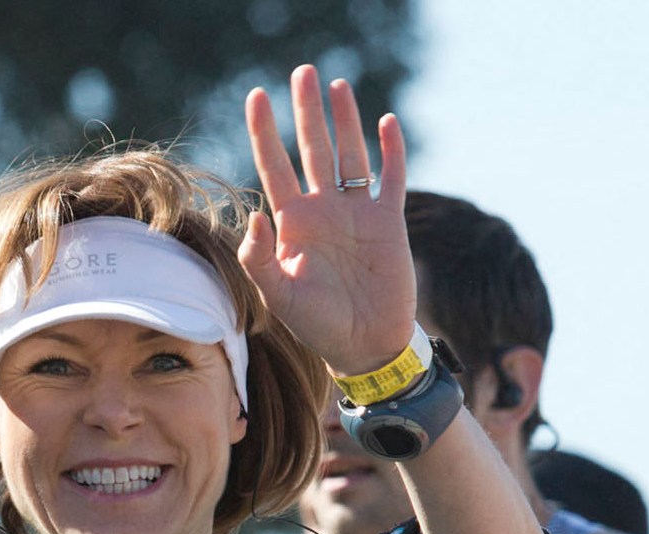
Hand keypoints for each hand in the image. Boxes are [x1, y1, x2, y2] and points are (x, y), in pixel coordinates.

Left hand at [240, 64, 414, 376]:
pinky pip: (391, 178)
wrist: (365, 346)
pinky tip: (387, 122)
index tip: (256, 97)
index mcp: (293, 225)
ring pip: (350, 155)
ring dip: (345, 121)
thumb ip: (258, 259)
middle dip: (307, 111)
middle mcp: (323, 212)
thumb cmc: (317, 326)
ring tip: (338, 86)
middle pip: (313, 149)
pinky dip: (392, 151)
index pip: (274, 167)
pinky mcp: (389, 222)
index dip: (264, 132)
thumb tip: (256, 216)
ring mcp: (357, 214)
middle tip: (303, 72)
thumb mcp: (278, 297)